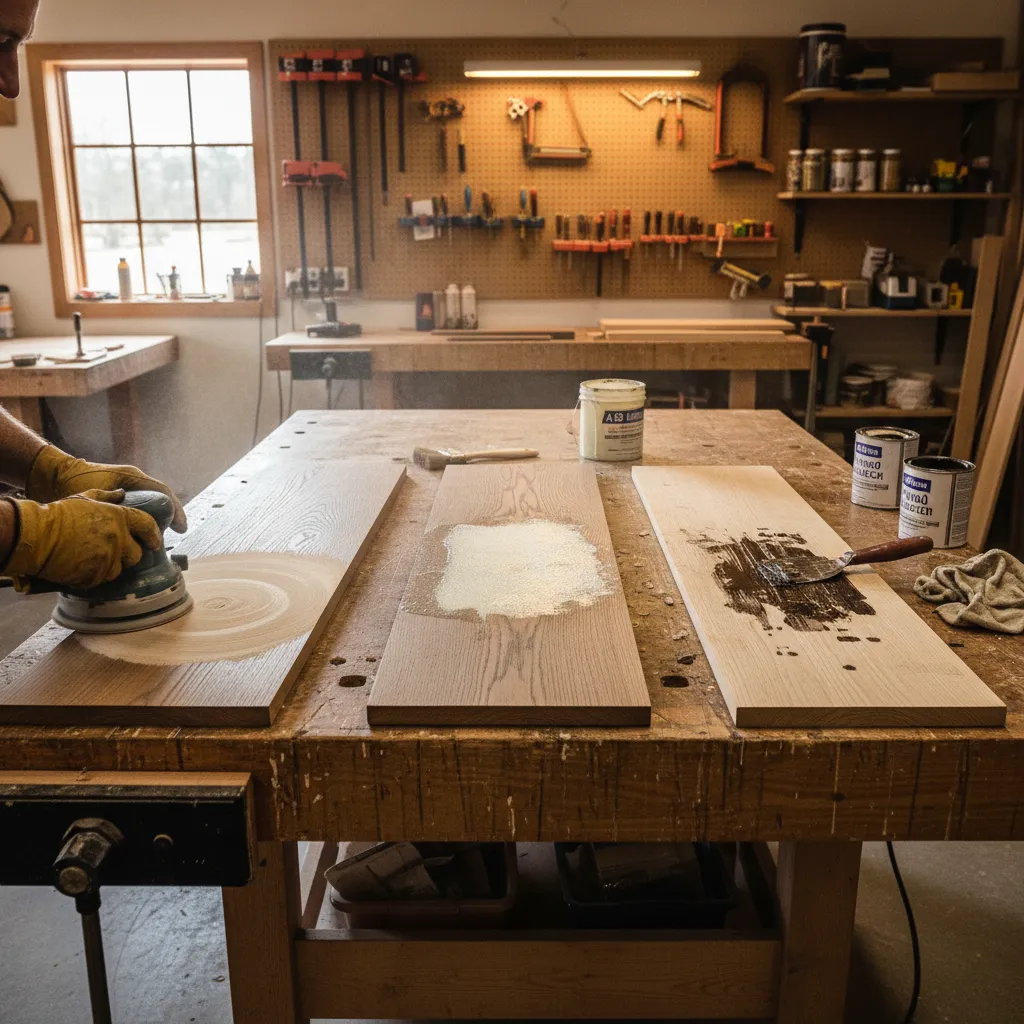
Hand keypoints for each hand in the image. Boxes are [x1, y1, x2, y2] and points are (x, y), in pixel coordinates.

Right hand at [2, 491, 163, 590]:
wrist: (36, 534)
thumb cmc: (58, 514)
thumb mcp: (84, 498)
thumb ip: (106, 496)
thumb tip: (121, 493)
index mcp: (119, 517)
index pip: (148, 526)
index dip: (154, 536)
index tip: (155, 542)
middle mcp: (118, 538)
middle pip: (136, 555)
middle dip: (128, 556)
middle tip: (114, 553)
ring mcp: (107, 557)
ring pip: (118, 570)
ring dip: (109, 567)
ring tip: (91, 559)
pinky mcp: (95, 574)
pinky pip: (100, 579)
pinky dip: (92, 576)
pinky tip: (81, 568)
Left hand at [27, 445, 186, 532]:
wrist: (55, 474)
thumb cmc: (75, 479)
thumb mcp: (96, 490)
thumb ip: (113, 501)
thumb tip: (133, 527)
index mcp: (133, 477)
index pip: (163, 492)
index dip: (176, 511)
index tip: (182, 529)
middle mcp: (135, 483)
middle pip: (160, 501)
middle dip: (168, 519)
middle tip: (168, 538)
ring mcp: (128, 490)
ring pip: (150, 507)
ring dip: (154, 523)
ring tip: (154, 542)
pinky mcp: (120, 498)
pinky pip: (138, 511)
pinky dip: (141, 524)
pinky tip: (138, 539)